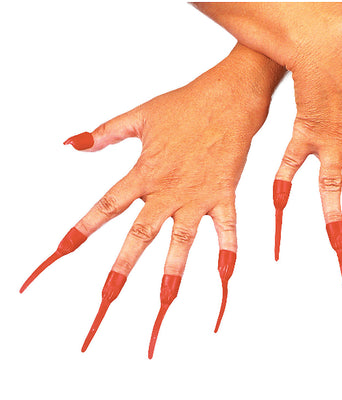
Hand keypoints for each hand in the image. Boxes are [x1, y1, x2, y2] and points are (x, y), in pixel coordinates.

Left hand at [20, 44, 283, 356]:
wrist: (229, 96)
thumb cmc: (186, 104)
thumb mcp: (140, 115)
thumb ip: (105, 132)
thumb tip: (71, 142)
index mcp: (143, 173)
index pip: (102, 209)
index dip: (76, 234)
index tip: (54, 258)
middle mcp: (167, 190)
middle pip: (138, 236)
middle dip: (119, 270)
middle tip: (104, 301)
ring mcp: (197, 196)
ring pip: (180, 240)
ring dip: (172, 273)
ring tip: (163, 303)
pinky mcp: (224, 194)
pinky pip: (227, 228)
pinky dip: (228, 252)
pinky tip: (225, 277)